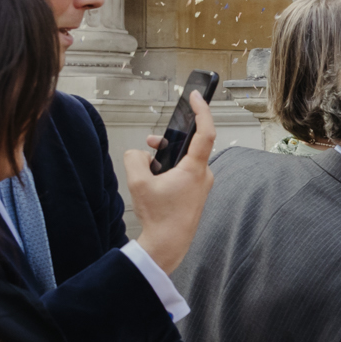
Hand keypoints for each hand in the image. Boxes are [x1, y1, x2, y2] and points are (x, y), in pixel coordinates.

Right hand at [126, 91, 216, 271]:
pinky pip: (185, 173)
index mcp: (195, 169)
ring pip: (185, 160)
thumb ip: (134, 158)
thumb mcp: (138, 182)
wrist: (168, 245)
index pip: (206, 132)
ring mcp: (202, 185)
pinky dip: (170, 170)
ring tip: (148, 167)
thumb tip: (139, 153)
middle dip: (169, 141)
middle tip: (153, 142)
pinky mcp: (197, 193)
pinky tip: (156, 180)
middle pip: (190, 146)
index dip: (202, 110)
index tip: (195, 96)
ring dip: (167, 157)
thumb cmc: (159, 217)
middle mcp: (204, 175)